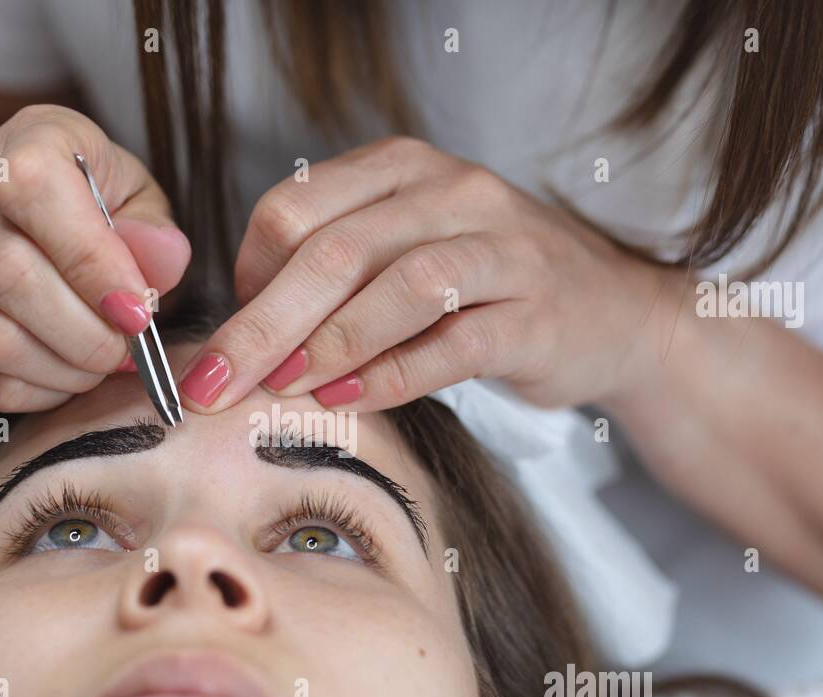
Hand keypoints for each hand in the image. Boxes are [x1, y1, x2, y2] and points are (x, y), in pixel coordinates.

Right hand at [0, 105, 190, 410]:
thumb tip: (159, 261)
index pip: (37, 194)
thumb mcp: (137, 196)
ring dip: (60, 368)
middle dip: (84, 334)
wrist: (24, 211)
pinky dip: (32, 390)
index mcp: (22, 141)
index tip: (137, 313)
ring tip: (97, 364)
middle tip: (124, 350)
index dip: (93, 265)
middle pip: (8, 277)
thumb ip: (153, 232)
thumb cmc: (92, 200)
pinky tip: (62, 375)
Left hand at [176, 136, 687, 413]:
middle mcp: (452, 192)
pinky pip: (454, 343)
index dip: (246, 276)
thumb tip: (241, 339)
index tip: (231, 339)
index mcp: (402, 169)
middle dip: (262, 324)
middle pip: (334, 251)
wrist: (610, 314)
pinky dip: (392, 374)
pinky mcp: (535, 313)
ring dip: (328, 343)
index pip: (295, 208)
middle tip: (212, 386)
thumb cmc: (483, 291)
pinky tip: (348, 400)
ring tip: (282, 388)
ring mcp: (502, 248)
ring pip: (399, 286)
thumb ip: (332, 277)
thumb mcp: (402, 255)